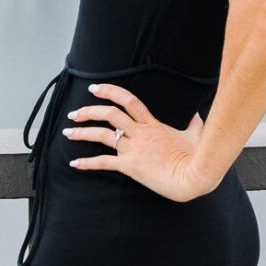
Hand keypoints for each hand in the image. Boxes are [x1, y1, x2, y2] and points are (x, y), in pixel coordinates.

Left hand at [66, 82, 218, 201]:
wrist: (192, 176)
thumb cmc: (195, 156)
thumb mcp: (195, 135)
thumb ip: (194, 124)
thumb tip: (197, 117)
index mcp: (152, 124)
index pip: (128, 100)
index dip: (109, 91)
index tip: (95, 88)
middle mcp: (140, 133)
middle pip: (110, 114)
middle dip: (89, 111)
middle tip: (75, 113)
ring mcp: (134, 149)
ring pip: (102, 135)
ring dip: (82, 132)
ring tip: (68, 132)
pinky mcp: (130, 166)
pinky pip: (104, 162)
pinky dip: (87, 163)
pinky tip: (75, 163)